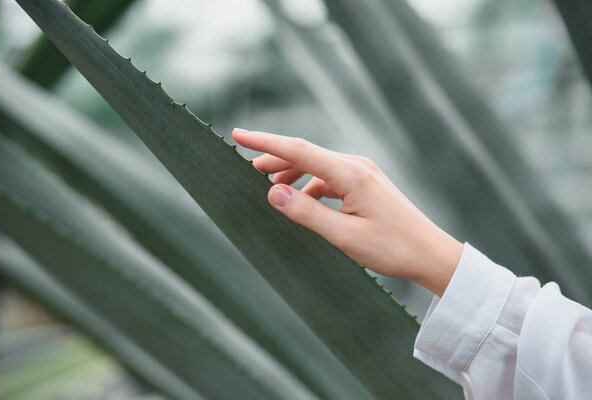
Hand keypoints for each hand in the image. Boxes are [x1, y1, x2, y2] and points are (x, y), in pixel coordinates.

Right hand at [233, 128, 463, 296]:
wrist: (430, 254)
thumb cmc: (392, 248)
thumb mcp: (344, 236)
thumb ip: (307, 213)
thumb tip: (273, 194)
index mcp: (351, 174)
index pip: (299, 151)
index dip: (266, 142)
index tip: (238, 135)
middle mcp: (357, 166)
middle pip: (306, 155)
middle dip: (274, 160)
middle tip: (247, 172)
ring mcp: (363, 173)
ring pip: (317, 167)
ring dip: (291, 175)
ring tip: (270, 190)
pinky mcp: (366, 184)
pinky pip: (329, 178)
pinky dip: (309, 186)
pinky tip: (301, 202)